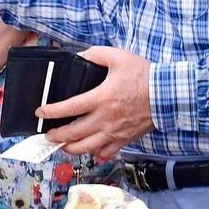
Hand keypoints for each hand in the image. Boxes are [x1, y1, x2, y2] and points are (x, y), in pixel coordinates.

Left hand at [40, 46, 154, 158]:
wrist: (168, 95)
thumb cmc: (145, 76)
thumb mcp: (118, 57)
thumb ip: (96, 54)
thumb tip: (81, 56)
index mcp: (101, 98)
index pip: (69, 108)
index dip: (51, 111)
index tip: (40, 112)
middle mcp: (105, 119)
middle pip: (74, 134)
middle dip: (56, 136)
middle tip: (48, 135)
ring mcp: (115, 132)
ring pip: (87, 148)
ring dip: (71, 148)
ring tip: (63, 145)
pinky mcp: (125, 139)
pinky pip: (106, 153)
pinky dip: (95, 154)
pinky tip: (90, 150)